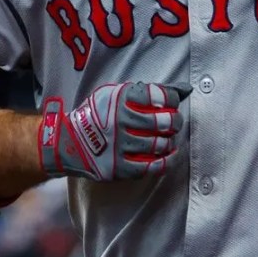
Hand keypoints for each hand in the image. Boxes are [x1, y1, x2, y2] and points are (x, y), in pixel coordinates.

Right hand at [38, 81, 191, 180]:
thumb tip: (186, 89)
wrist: (71, 141)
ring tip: (167, 138)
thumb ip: (150, 90)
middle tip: (172, 122)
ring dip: (170, 141)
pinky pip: (153, 166)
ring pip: (161, 144)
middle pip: (165, 122)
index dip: (172, 98)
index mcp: (122, 98)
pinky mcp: (121, 167)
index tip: (171, 103)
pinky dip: (166, 161)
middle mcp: (122, 121)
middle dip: (175, 121)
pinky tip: (168, 155)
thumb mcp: (118, 93)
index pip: (160, 95)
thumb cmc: (99, 115)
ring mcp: (121, 145)